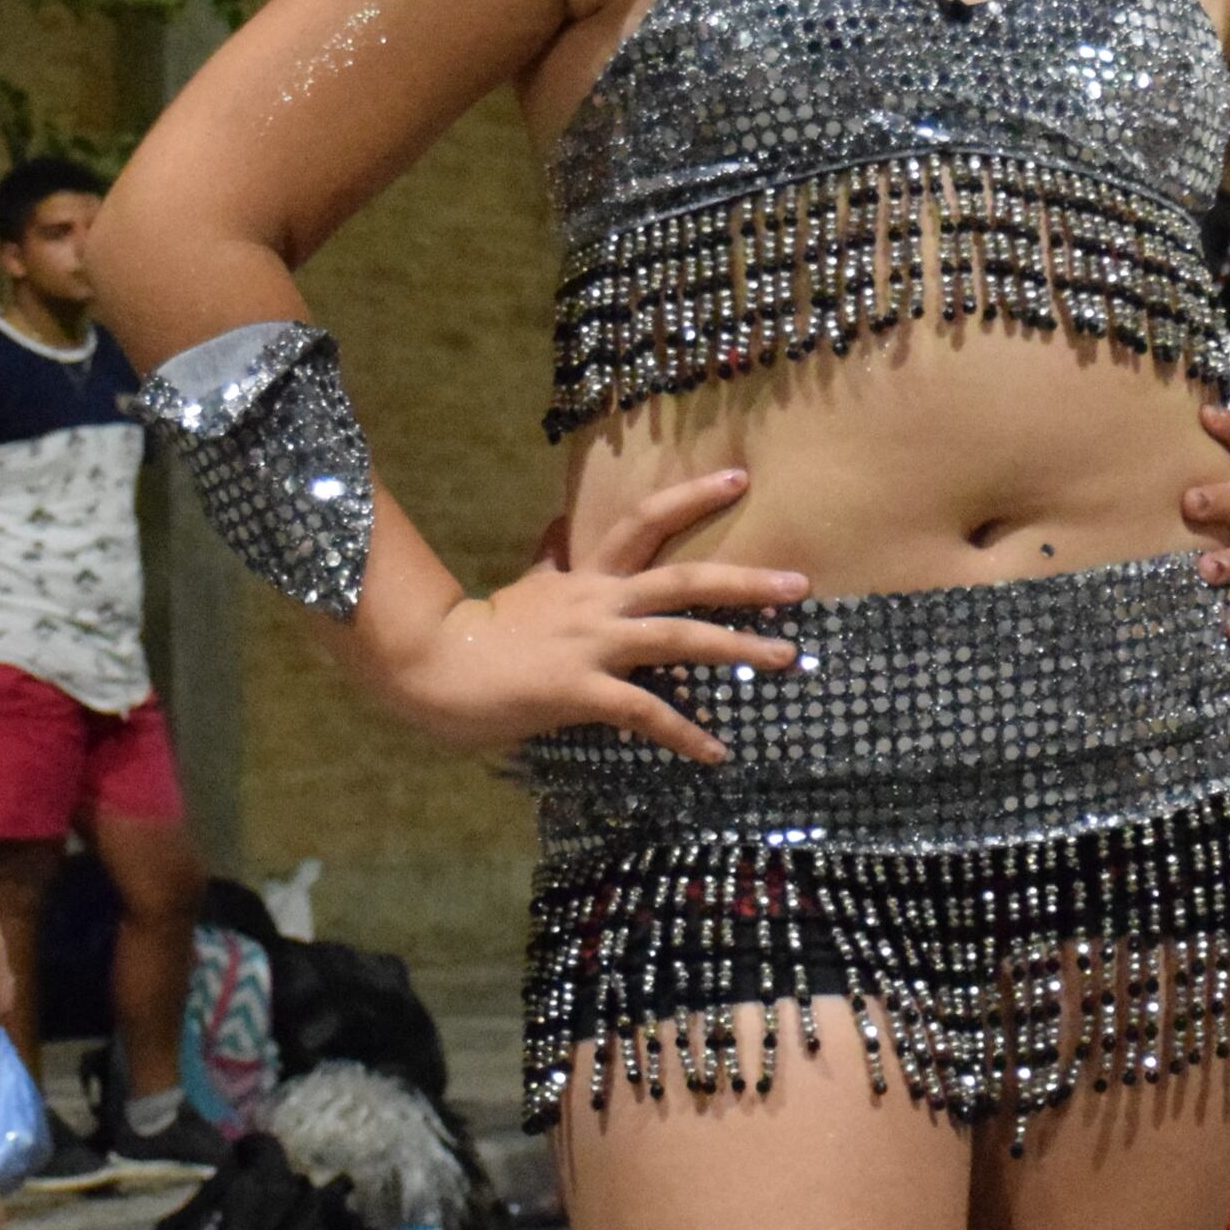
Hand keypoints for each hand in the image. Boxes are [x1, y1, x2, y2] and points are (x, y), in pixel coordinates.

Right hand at [374, 468, 808, 759]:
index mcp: (587, 578)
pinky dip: (685, 732)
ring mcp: (592, 644)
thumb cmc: (477, 634)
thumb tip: (559, 534)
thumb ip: (551, 564)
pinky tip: (716, 751)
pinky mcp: (580, 689)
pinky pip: (645, 711)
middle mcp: (599, 603)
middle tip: (799, 583)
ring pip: (679, 637)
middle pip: (684, 579)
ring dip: (738, 648)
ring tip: (785, 658)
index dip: (692, 497)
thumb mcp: (523, 588)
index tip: (739, 477)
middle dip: (745, 582)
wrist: (430, 666)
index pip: (644, 523)